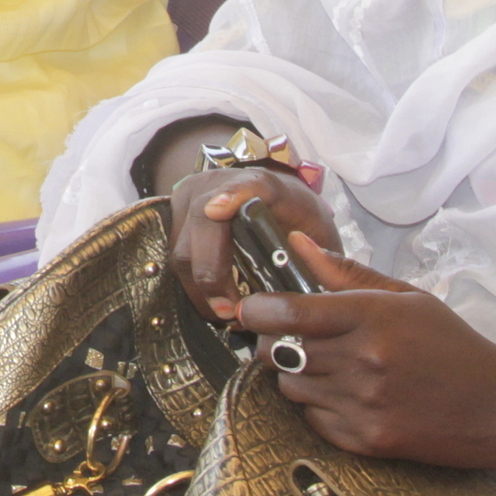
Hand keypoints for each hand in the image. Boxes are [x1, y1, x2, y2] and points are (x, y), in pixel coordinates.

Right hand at [166, 165, 338, 321]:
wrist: (267, 195)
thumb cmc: (296, 218)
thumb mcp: (317, 234)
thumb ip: (319, 258)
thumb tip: (308, 288)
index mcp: (265, 183)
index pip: (250, 183)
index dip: (233, 194)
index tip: (218, 210)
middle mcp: (219, 182)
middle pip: (203, 222)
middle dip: (212, 272)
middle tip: (229, 311)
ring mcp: (192, 196)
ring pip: (183, 245)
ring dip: (200, 286)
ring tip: (225, 313)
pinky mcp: (176, 213)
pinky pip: (176, 254)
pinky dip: (193, 283)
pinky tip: (213, 301)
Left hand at [237, 239, 495, 475]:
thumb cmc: (452, 345)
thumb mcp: (406, 298)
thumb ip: (345, 273)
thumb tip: (295, 245)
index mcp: (373, 318)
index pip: (290, 312)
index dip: (258, 309)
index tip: (250, 308)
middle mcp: (364, 362)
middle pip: (281, 350)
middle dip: (273, 341)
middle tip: (286, 336)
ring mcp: (364, 405)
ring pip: (291, 386)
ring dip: (295, 373)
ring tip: (322, 365)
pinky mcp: (367, 441)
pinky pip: (313, 420)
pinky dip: (317, 407)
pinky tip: (343, 395)